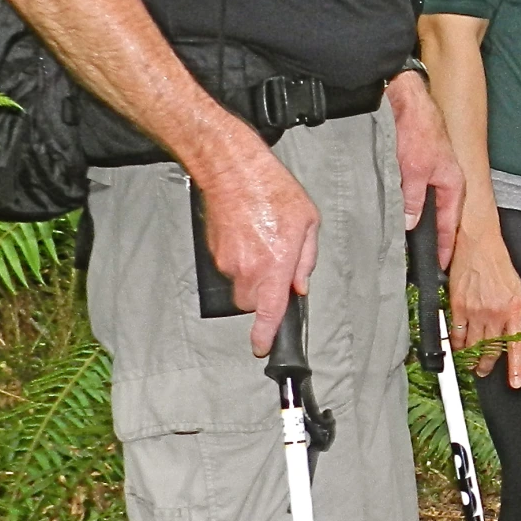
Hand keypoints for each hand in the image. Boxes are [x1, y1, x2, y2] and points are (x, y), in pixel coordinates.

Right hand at [194, 139, 319, 356]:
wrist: (232, 170)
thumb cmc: (273, 190)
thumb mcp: (307, 221)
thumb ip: (306, 260)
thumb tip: (299, 286)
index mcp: (276, 263)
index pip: (269, 311)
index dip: (265, 335)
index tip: (262, 349)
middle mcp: (249, 269)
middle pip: (254, 302)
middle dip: (266, 292)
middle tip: (276, 264)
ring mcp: (227, 262)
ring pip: (242, 285)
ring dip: (253, 274)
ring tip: (261, 240)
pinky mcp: (213, 253)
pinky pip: (230, 268)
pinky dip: (240, 259)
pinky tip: (248, 234)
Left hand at [389, 69, 464, 264]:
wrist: (404, 100)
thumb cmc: (419, 130)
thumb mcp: (415, 170)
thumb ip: (413, 199)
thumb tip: (411, 222)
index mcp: (452, 183)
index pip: (451, 223)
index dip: (446, 245)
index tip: (441, 264)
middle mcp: (441, 180)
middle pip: (436, 215)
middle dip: (428, 236)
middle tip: (420, 259)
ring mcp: (427, 173)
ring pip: (418, 205)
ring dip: (409, 218)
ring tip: (400, 240)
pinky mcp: (411, 166)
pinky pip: (406, 192)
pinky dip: (399, 203)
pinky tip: (387, 212)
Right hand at [450, 220, 520, 386]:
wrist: (479, 242)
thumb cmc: (497, 261)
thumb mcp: (515, 288)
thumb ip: (511, 312)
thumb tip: (508, 331)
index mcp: (514, 309)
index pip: (515, 345)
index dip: (515, 367)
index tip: (515, 382)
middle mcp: (496, 313)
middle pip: (491, 349)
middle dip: (486, 364)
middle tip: (483, 370)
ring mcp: (476, 311)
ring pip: (473, 345)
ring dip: (470, 357)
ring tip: (469, 361)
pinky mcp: (458, 306)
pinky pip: (456, 334)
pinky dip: (455, 343)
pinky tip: (456, 347)